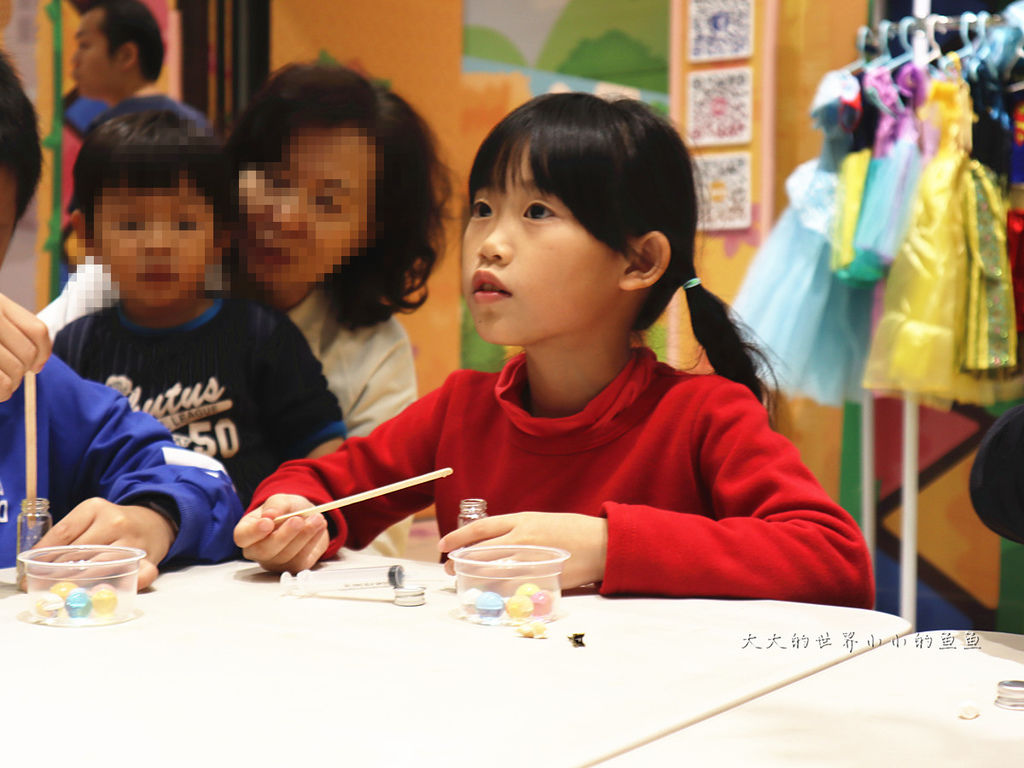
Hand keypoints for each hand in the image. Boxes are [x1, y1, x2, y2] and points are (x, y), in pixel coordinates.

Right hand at [0, 292, 50, 400]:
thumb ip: (16, 330)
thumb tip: (38, 365)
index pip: (37, 331)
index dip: (43, 352)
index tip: (37, 365)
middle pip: (27, 352)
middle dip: (24, 369)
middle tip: (12, 374)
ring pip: (16, 369)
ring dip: (13, 382)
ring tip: (3, 381)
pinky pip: (2, 384)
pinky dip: (3, 392)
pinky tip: (0, 391)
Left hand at [36, 498, 175, 589]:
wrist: (155, 521)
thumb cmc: (114, 524)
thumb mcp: (90, 517)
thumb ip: (68, 535)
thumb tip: (36, 561)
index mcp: (95, 508)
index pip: (63, 532)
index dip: (44, 554)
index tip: (32, 568)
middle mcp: (115, 521)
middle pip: (79, 551)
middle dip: (58, 571)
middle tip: (45, 584)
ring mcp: (133, 541)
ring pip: (100, 564)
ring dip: (80, 580)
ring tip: (66, 590)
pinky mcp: (149, 559)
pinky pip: (137, 575)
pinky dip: (121, 585)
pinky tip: (105, 591)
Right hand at [233, 495, 327, 573]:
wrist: (306, 518)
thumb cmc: (287, 510)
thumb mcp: (281, 500)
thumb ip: (276, 505)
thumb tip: (270, 515)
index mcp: (247, 531)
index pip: (242, 536)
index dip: (253, 532)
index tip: (268, 522)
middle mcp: (257, 550)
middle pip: (264, 550)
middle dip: (284, 535)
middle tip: (298, 520)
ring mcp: (274, 562)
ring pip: (286, 556)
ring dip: (304, 536)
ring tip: (317, 519)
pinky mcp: (293, 567)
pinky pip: (301, 559)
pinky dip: (312, 542)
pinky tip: (319, 527)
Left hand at [437, 512, 607, 588]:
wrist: (601, 544)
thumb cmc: (571, 531)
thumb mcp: (540, 521)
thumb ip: (516, 531)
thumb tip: (490, 543)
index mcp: (521, 520)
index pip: (481, 528)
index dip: (458, 536)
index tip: (444, 544)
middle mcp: (522, 538)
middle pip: (481, 552)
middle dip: (460, 562)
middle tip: (449, 569)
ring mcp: (531, 560)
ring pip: (492, 571)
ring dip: (474, 578)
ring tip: (465, 582)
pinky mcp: (540, 578)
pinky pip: (512, 588)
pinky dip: (497, 592)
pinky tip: (489, 595)